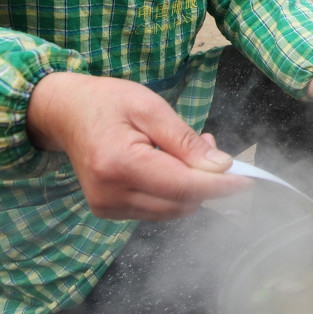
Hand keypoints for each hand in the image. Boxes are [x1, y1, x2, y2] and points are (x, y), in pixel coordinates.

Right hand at [27, 72, 245, 220]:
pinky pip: (157, 210)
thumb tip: (221, 167)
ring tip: (188, 151)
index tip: (247, 180)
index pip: (183, 187)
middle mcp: (110, 194)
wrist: (65, 113)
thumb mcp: (150, 107)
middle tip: (211, 146)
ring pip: (172, 211)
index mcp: (119, 164)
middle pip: (180, 204)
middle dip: (207, 182)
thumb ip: (185, 140)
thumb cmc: (107, 102)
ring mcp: (107, 207)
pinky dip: (173, 192)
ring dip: (191, 187)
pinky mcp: (109, 211)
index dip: (220, 186)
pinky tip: (170, 165)